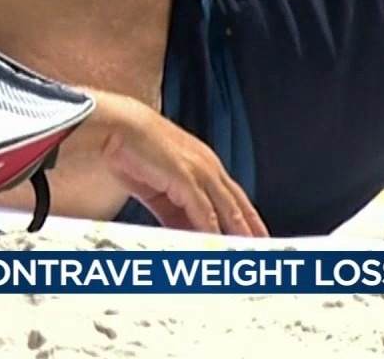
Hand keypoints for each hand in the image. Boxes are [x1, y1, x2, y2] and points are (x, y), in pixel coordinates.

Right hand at [79, 88, 268, 237]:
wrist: (119, 127)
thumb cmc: (135, 152)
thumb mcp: (160, 190)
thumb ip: (174, 213)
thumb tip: (184, 235)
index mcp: (205, 166)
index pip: (235, 199)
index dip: (248, 221)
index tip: (256, 240)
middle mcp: (208, 168)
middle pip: (239, 205)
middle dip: (252, 231)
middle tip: (263, 253)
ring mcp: (199, 172)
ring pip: (227, 210)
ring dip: (237, 235)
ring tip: (245, 256)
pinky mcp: (185, 178)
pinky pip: (204, 210)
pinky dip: (211, 230)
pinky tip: (215, 245)